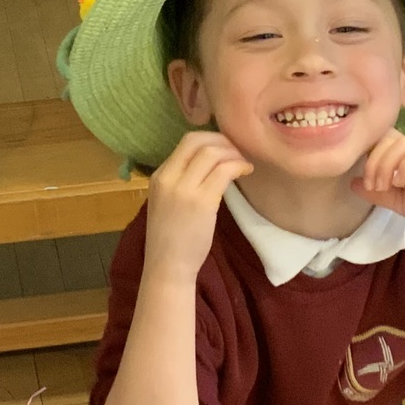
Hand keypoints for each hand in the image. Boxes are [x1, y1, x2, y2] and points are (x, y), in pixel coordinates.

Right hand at [143, 131, 251, 282]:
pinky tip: (245, 171)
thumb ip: (181, 180)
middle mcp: (169, 178)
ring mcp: (185, 189)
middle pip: (199, 141)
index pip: (186, 141)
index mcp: (159, 176)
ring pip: (213, 153)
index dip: (211, 138)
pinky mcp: (203, 202)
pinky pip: (224, 171)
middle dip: (224, 141)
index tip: (226, 147)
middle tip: (238, 152)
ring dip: (233, 153)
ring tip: (243, 163)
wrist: (167, 266)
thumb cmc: (169, 238)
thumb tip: (209, 162)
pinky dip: (238, 166)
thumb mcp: (166, 201)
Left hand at [353, 131, 404, 245]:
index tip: (366, 182)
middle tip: (374, 186)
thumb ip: (378, 193)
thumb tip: (352, 183)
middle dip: (375, 161)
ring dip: (387, 165)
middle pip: (390, 139)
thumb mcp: (399, 202)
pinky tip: (400, 183)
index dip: (370, 155)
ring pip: (404, 145)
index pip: (385, 140)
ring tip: (385, 187)